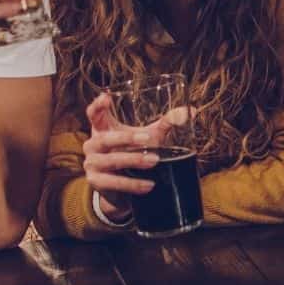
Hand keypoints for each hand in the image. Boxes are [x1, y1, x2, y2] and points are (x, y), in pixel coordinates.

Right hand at [79, 91, 183, 221]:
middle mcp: (93, 145)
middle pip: (104, 139)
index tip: (106, 97)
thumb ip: (166, 123)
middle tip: (149, 138)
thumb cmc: (133, 153)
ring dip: (132, 161)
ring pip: (109, 161)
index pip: (93, 114)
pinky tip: (148, 185)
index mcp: (102, 129)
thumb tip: (191, 111)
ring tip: (155, 161)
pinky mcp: (96, 182)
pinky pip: (113, 183)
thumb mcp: (148, 136)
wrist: (121, 187)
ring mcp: (92, 164)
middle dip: (126, 139)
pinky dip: (131, 183)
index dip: (97, 105)